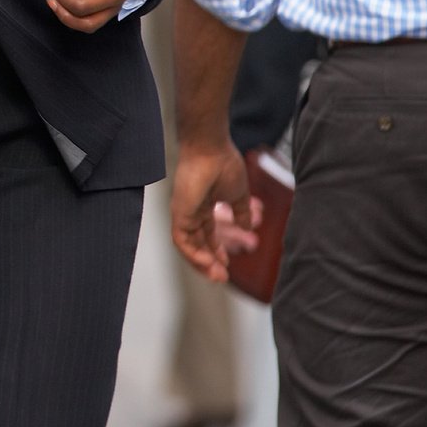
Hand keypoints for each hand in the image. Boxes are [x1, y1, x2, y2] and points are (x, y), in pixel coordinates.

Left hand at [171, 137, 260, 284]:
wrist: (212, 149)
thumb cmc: (223, 164)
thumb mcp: (238, 194)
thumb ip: (241, 211)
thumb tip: (247, 226)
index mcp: (203, 207)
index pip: (206, 235)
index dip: (216, 251)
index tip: (227, 264)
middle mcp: (190, 212)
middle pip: (196, 244)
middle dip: (209, 262)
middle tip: (222, 277)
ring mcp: (183, 212)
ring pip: (187, 246)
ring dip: (202, 263)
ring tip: (218, 275)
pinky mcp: (179, 212)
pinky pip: (182, 240)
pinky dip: (194, 254)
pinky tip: (208, 262)